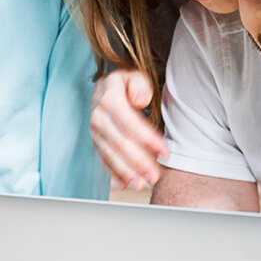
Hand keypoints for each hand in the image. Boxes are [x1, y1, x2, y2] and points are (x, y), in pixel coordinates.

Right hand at [90, 68, 166, 190]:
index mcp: (109, 99)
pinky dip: (113, 174)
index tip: (164, 152)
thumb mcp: (134, 76)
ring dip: (126, 172)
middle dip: (138, 162)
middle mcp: (98, 117)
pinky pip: (103, 160)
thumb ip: (139, 84)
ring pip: (110, 155)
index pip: (129, 122)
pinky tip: (124, 184)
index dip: (147, 139)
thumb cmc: (126, 85)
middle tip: (155, 176)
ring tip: (141, 185)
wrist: (104, 90)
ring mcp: (95, 132)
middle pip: (119, 143)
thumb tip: (141, 100)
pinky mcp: (96, 143)